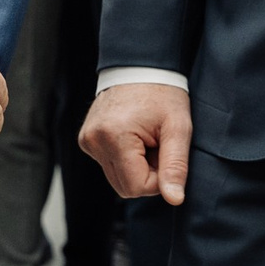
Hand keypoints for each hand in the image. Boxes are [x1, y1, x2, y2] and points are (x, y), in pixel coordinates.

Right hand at [80, 82, 191, 205]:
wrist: (140, 66)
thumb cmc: (163, 93)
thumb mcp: (178, 127)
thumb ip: (176, 165)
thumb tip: (174, 199)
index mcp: (114, 137)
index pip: (137, 187)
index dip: (159, 178)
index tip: (166, 152)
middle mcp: (94, 140)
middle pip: (125, 187)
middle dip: (147, 174)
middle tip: (157, 145)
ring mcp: (87, 141)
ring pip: (116, 179)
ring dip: (136, 167)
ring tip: (146, 139)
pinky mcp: (86, 140)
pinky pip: (109, 165)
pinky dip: (125, 158)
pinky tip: (133, 136)